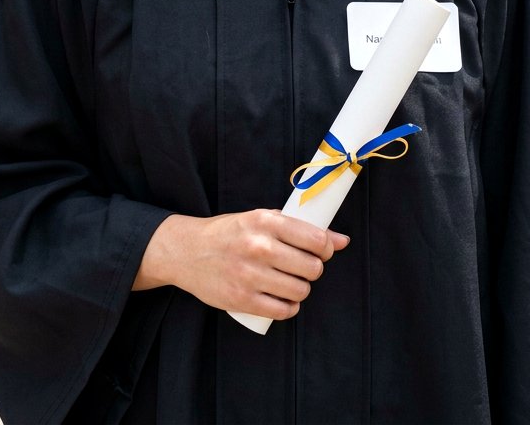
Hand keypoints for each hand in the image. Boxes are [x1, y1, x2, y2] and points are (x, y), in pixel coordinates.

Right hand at [134, 209, 349, 320]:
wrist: (187, 251)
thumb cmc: (229, 232)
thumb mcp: (260, 219)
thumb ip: (298, 228)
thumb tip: (342, 241)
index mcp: (265, 222)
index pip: (315, 239)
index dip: (326, 248)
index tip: (322, 251)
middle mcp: (259, 247)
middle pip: (311, 267)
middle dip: (314, 269)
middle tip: (303, 267)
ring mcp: (250, 275)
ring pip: (300, 290)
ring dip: (302, 288)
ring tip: (292, 282)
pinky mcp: (242, 300)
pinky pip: (282, 310)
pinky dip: (289, 307)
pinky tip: (283, 299)